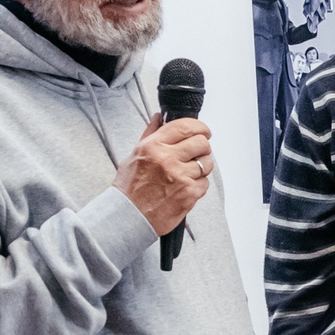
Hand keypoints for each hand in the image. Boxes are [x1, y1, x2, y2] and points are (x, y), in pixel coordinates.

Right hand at [116, 114, 210, 234]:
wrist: (128, 216)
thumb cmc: (129, 188)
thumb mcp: (134, 155)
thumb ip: (150, 134)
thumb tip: (159, 118)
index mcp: (153, 146)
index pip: (185, 126)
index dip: (200, 127)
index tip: (203, 131)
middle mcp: (167, 159)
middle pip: (202, 143)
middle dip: (202, 147)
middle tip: (196, 153)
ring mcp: (180, 177)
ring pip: (206, 163)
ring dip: (202, 166)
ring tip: (188, 172)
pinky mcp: (189, 194)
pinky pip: (205, 183)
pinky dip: (198, 185)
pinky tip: (185, 187)